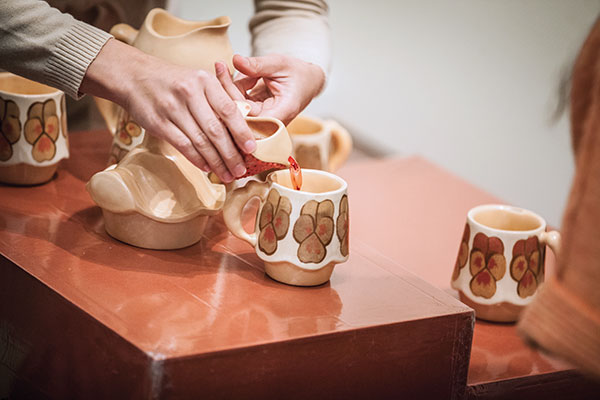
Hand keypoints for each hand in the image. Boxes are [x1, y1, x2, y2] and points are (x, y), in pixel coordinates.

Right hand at [80, 39, 255, 182]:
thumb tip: (243, 126)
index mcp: (204, 81)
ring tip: (227, 175)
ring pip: (200, 141)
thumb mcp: (198, 80)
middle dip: (231, 154)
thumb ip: (219, 99)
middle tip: (241, 170)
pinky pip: (182, 145)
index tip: (252, 148)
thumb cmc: (173, 81)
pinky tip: (207, 167)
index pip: (229, 109)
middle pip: (215, 130)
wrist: (135, 76)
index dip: (242, 131)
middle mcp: (189, 93)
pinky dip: (196, 159)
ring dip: (216, 162)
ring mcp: (172, 109)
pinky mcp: (158, 123)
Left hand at [216, 54, 325, 124]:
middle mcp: (271, 123)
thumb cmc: (297, 73)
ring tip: (233, 67)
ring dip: (230, 88)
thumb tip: (235, 60)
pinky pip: (237, 107)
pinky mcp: (255, 117)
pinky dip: (234, 89)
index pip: (249, 115)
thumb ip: (258, 64)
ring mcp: (262, 122)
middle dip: (227, 90)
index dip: (232, 98)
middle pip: (239, 115)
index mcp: (282, 112)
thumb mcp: (279, 63)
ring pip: (235, 111)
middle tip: (220, 67)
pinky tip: (238, 75)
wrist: (307, 82)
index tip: (222, 74)